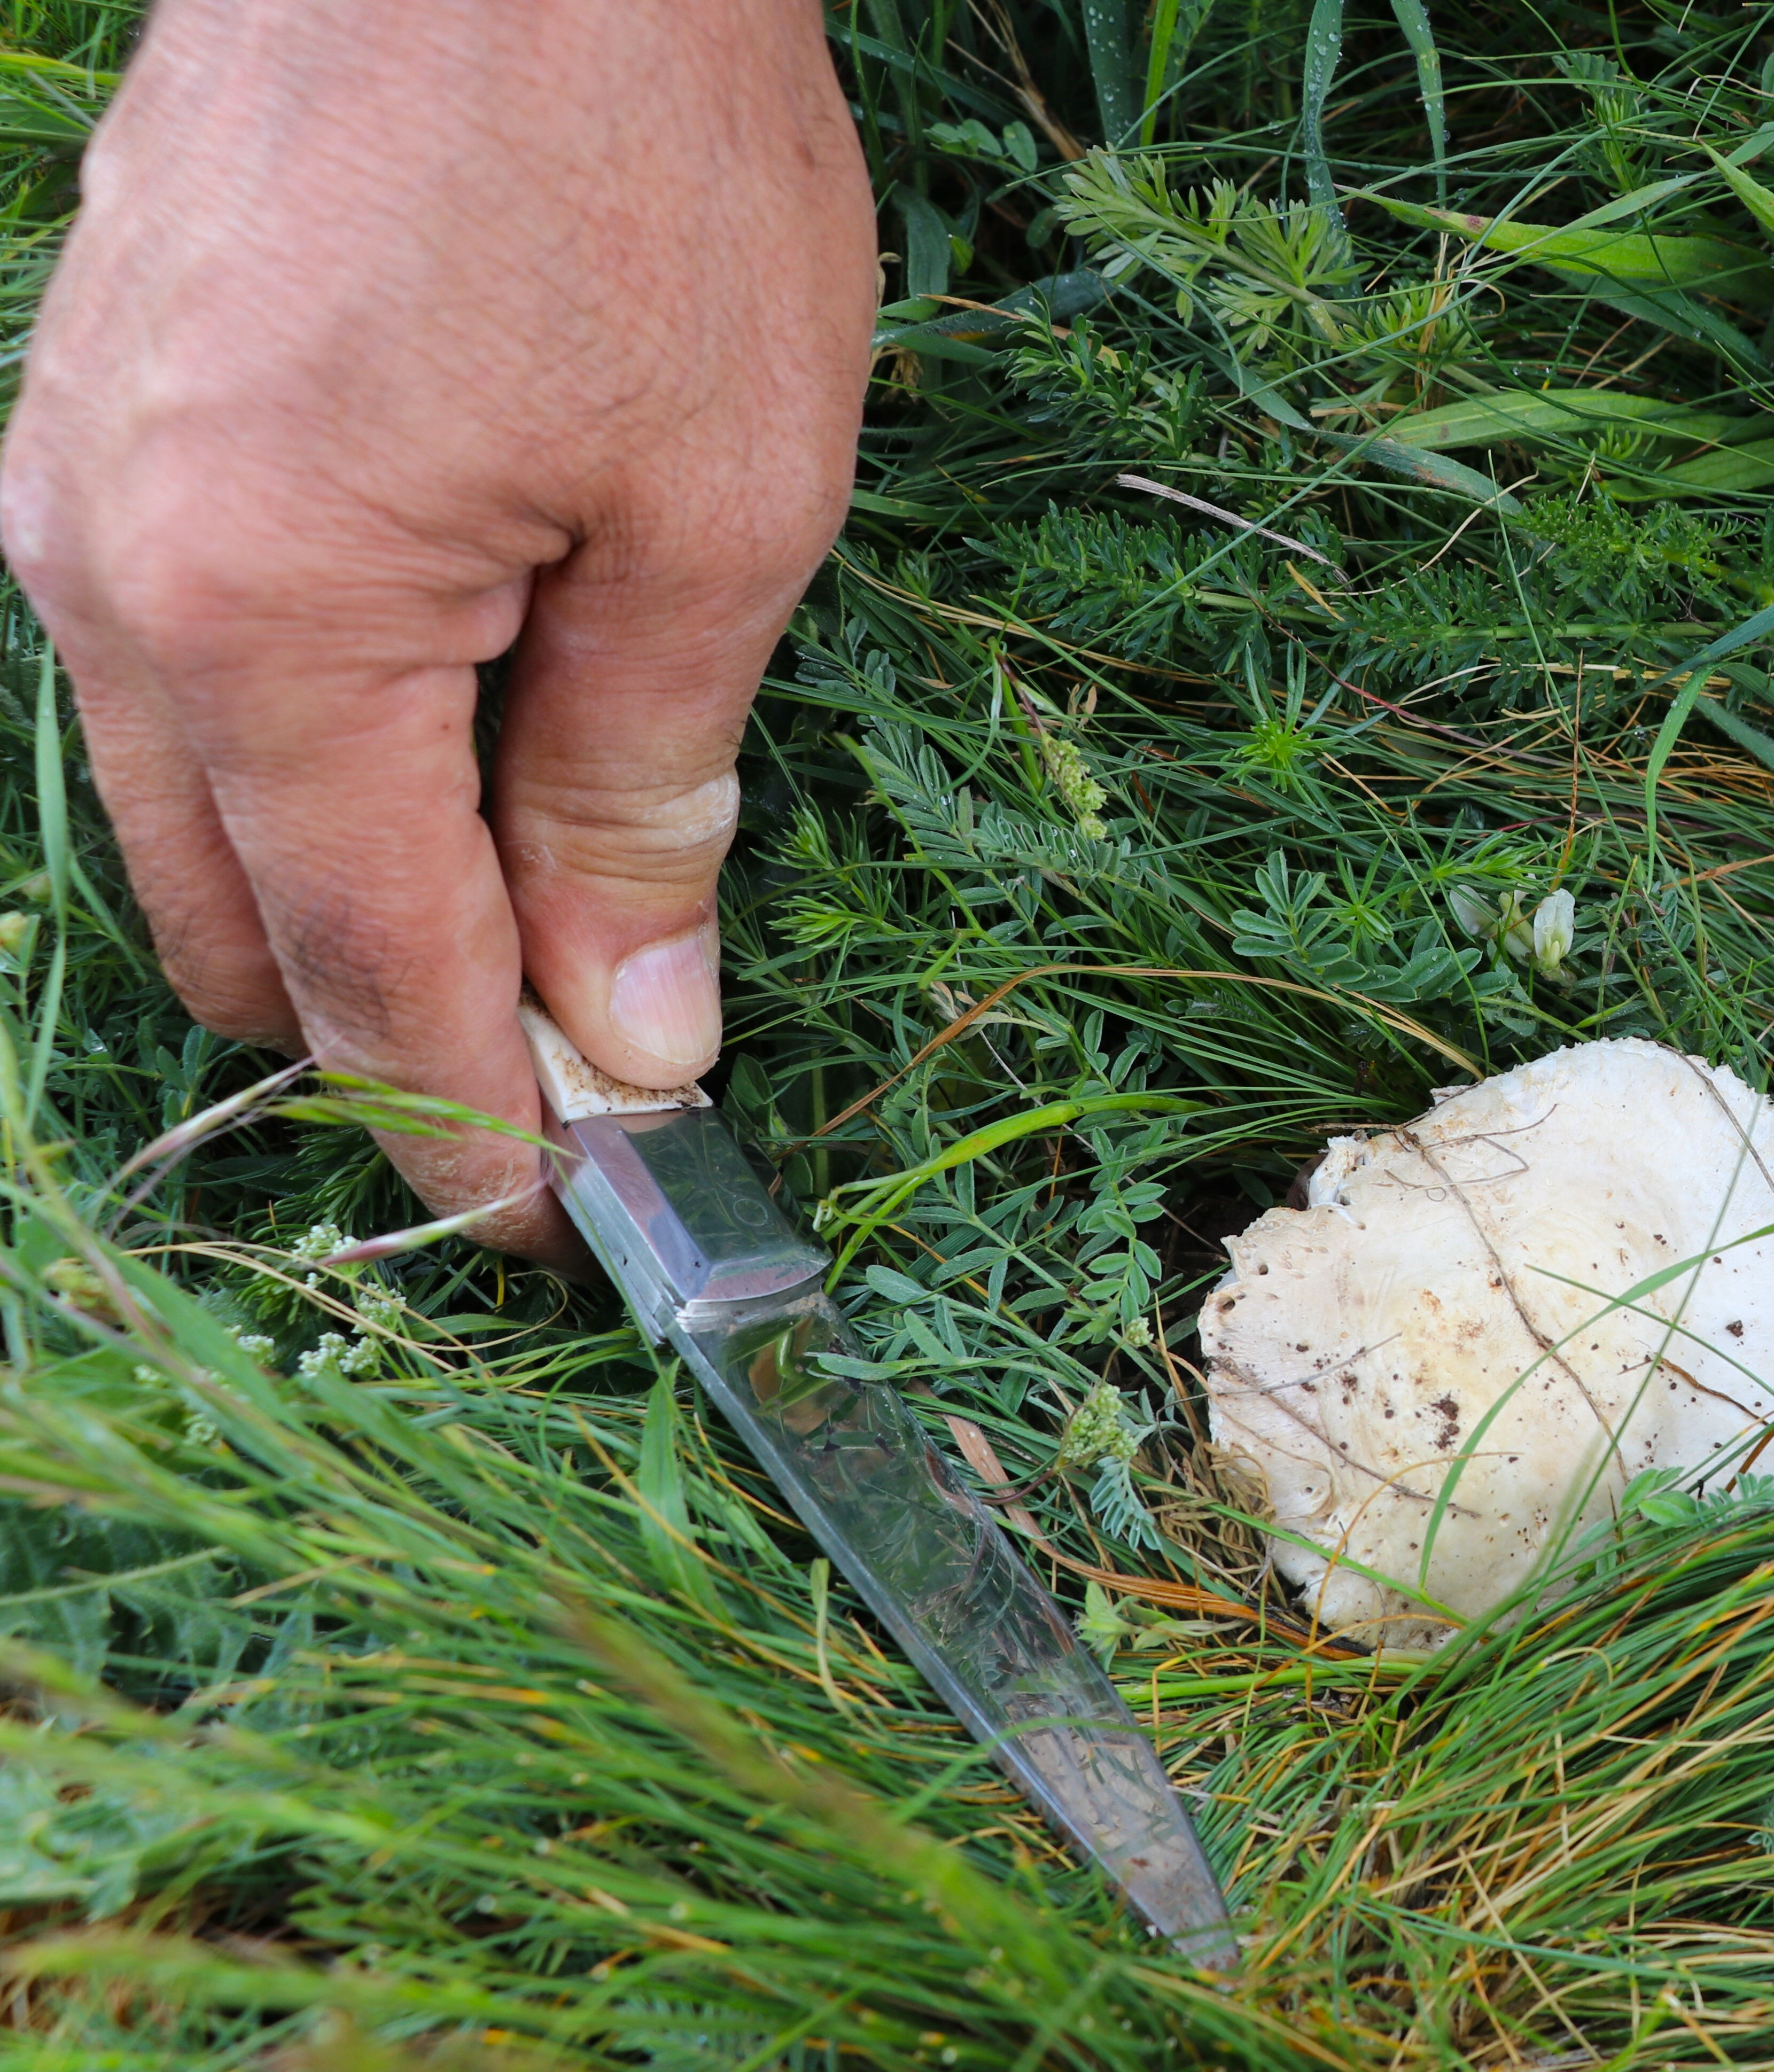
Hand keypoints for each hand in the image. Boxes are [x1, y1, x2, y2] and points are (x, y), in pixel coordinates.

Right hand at [1, 0, 872, 1257]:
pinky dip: (301, 766)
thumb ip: (645, 787)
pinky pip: (176, 670)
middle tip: (565, 1105)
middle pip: (240, 921)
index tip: (557, 1229)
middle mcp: (106, 577)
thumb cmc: (636, 161)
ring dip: (343, 903)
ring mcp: (74, 489)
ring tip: (519, 957)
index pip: (368, 975)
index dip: (463, 1129)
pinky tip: (429, 773)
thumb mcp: (720, 510)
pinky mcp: (99, 418)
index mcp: (263, 624)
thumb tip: (633, 1027)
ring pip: (191, 806)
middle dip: (391, 1037)